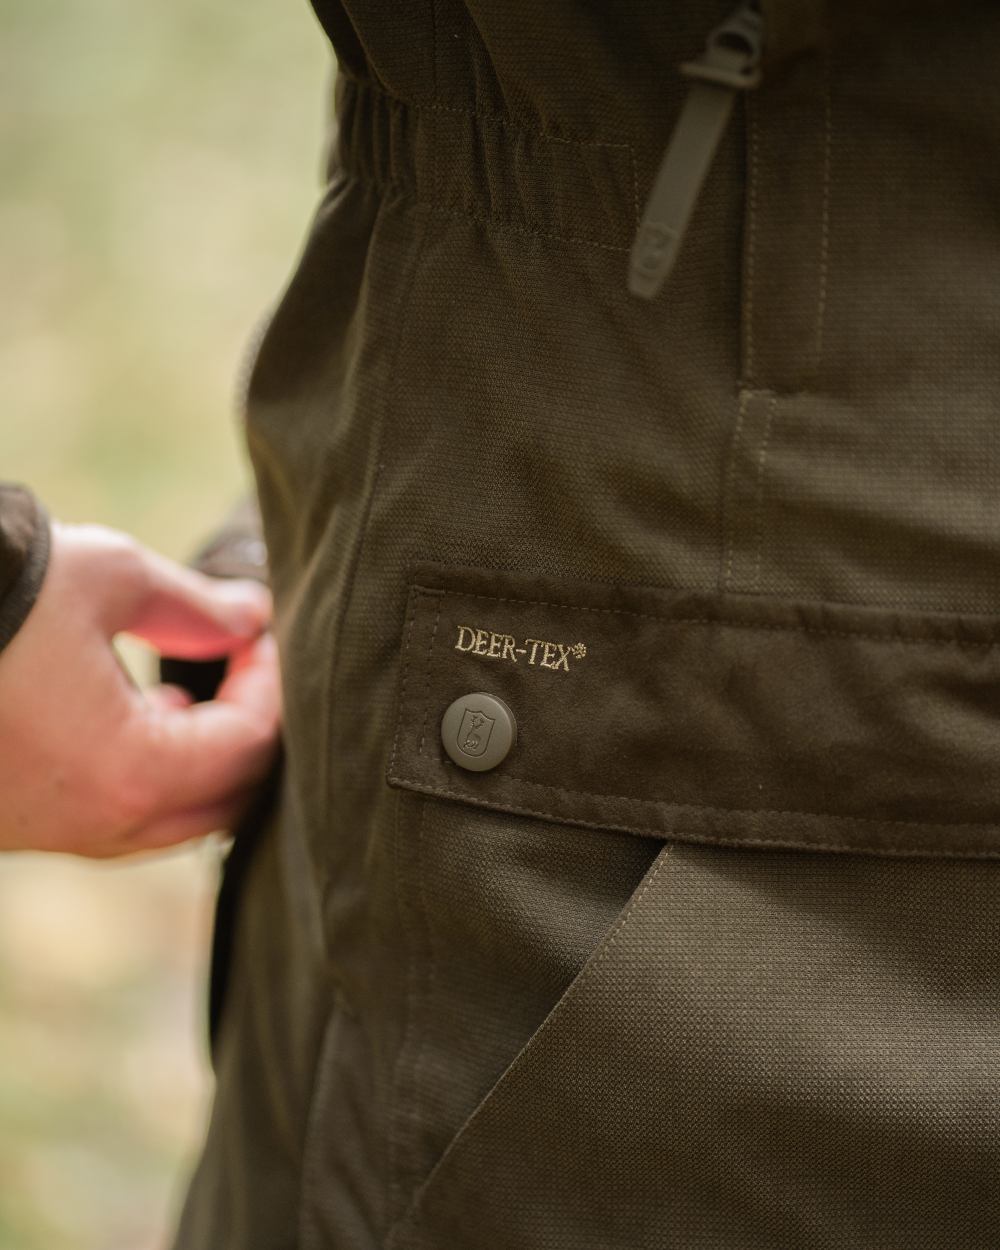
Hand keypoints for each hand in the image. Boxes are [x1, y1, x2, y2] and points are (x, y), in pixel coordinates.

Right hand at [0, 520, 281, 856]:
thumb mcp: (107, 576)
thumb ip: (196, 606)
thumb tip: (253, 619)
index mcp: (130, 772)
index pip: (249, 745)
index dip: (271, 684)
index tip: (262, 632)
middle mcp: (99, 824)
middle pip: (227, 799)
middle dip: (251, 729)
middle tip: (248, 661)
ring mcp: (57, 835)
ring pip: (176, 818)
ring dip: (206, 757)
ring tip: (195, 679)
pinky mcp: (24, 826)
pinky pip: (123, 818)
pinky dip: (157, 773)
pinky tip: (145, 707)